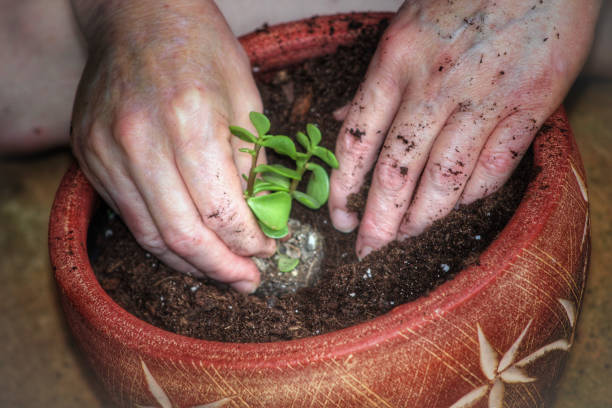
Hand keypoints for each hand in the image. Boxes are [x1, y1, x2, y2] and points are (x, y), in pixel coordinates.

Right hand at [70, 0, 274, 292]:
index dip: (250, 241)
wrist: (137, 15)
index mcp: (189, 119)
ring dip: (191, 264)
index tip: (269, 250)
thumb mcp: (246, 97)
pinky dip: (161, 241)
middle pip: (183, 235)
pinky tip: (188, 248)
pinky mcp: (89, 157)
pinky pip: (128, 217)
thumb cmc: (200, 47)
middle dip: (223, 267)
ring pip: (150, 235)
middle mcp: (139, 140)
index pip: (222, 210)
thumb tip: (260, 219)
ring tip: (222, 273)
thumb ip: (251, 163)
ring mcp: (106, 150)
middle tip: (248, 280)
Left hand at [329, 0, 599, 257]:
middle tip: (369, 249)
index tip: (339, 218)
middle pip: (397, 173)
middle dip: (379, 222)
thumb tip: (341, 118)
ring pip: (445, 180)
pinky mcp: (531, 106)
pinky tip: (458, 205)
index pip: (356, 142)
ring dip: (422, 218)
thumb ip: (374, 80)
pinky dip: (473, 195)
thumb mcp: (405, 26)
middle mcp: (437, 85)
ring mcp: (486, 98)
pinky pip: (495, 168)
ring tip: (407, 235)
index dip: (342, 189)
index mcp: (398, 62)